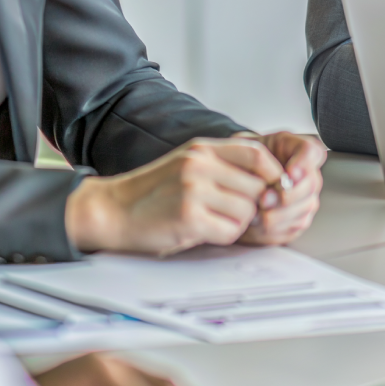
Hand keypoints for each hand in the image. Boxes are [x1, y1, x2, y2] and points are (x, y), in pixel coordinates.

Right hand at [65, 135, 321, 255]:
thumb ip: (222, 166)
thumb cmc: (152, 193)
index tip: (271, 190)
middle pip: (257, 186)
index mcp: (202, 149)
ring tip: (212, 221)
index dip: (273, 173)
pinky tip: (204, 231)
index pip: (257, 153)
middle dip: (254, 205)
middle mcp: (200, 165)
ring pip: (247, 210)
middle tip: (233, 214)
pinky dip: (223, 236)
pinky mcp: (189, 218)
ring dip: (237, 223)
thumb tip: (269, 182)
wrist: (111, 210)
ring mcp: (194, 190)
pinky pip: (230, 231)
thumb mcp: (187, 165)